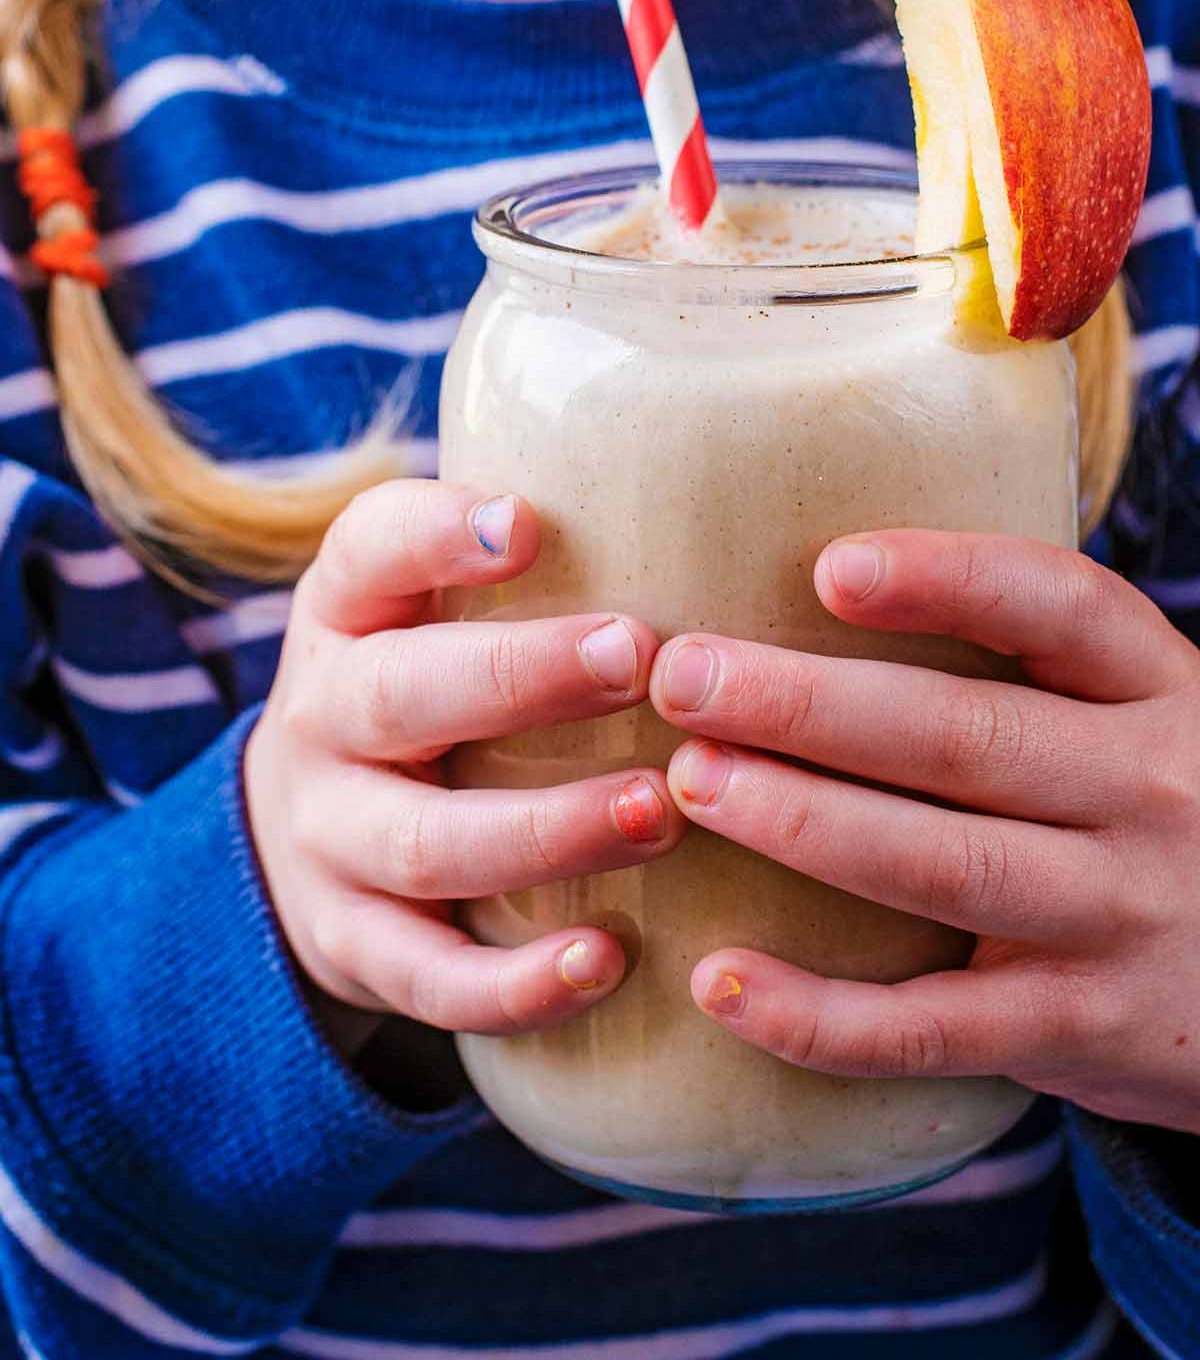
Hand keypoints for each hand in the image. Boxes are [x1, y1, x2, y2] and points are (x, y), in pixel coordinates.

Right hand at [246, 481, 682, 1055]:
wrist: (298, 831)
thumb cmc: (421, 686)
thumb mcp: (424, 607)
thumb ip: (522, 563)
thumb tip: (715, 503)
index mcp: (345, 614)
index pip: (369, 550)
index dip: (437, 535)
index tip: (527, 522)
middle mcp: (322, 720)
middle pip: (398, 696)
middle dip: (518, 678)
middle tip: (636, 656)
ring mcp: (329, 840)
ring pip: (424, 844)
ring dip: (545, 830)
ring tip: (657, 812)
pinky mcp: (355, 947)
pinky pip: (429, 978)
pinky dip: (514, 981)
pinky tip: (604, 959)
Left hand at [649, 531, 1199, 1133]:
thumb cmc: (1172, 816)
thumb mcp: (1145, 718)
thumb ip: (1038, 669)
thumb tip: (832, 580)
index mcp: (1159, 692)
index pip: (1060, 607)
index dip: (945, 580)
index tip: (830, 570)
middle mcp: (1149, 793)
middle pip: (964, 736)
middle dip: (808, 704)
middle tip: (682, 676)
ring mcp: (1119, 916)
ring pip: (940, 865)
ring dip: (801, 823)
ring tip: (688, 784)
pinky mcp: (1082, 1029)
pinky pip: (933, 1027)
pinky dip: (819, 1015)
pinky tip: (721, 981)